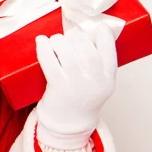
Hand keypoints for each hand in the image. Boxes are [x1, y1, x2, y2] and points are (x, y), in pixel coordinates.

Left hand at [35, 25, 117, 149]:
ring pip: (68, 53)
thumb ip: (98, 63)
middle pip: (87, 49)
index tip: (97, 27)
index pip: (110, 51)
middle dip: (76, 37)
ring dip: (59, 41)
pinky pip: (50, 62)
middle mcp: (94, 81)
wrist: (69, 124)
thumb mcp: (99, 83)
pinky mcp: (58, 86)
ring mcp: (76, 84)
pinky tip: (41, 41)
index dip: (104, 36)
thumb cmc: (82, 97)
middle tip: (69, 35)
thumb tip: (88, 33)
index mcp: (108, 78)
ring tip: (55, 40)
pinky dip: (44, 49)